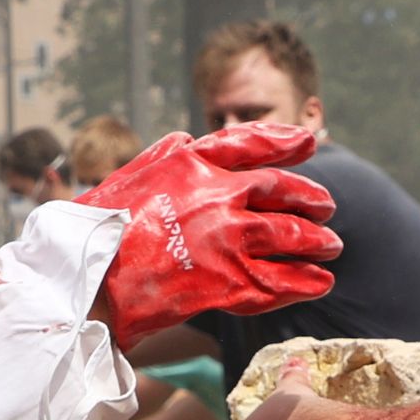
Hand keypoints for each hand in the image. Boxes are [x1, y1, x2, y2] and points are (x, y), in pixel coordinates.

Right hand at [78, 124, 339, 346]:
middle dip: (311, 198)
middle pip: (282, 190)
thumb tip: (188, 135)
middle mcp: (217, 196)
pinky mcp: (229, 284)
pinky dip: (306, 282)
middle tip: (327, 207)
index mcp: (191, 164)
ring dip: (317, 241)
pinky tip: (321, 283)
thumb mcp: (129, 175)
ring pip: (290, 235)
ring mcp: (227, 240)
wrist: (86, 281)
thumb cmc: (97, 227)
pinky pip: (280, 282)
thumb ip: (164, 154)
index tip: (309, 142)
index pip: (250, 143)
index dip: (284, 140)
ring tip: (332, 247)